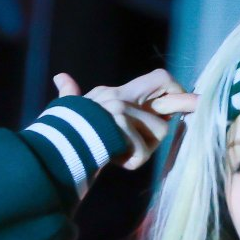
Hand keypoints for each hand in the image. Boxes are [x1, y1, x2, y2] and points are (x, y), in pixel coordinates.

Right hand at [53, 68, 198, 170]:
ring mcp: (119, 110)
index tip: (186, 104)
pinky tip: (113, 160)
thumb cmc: (65, 134)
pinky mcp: (118, 126)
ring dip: (143, 150)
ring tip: (118, 152)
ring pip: (158, 132)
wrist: (52, 148)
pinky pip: (142, 151)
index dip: (176, 91)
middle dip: (177, 110)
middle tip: (166, 127)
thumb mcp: (73, 111)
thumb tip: (61, 78)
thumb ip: (72, 94)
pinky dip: (130, 162)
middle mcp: (119, 96)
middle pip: (167, 98)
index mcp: (115, 93)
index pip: (159, 78)